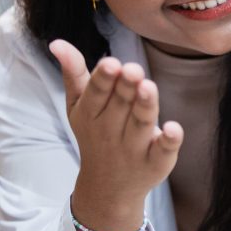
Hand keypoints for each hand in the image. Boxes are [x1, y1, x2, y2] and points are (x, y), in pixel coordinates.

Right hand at [50, 40, 182, 225]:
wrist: (107, 188)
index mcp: (91, 114)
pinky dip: (170, 141)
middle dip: (126, 86)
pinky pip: (164, 151)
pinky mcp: (156, 162)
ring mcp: (135, 148)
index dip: (104, 79)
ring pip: (141, 124)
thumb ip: (73, 74)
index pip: (96, 93)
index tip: (111, 63)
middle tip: (133, 69)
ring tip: (148, 87)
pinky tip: (174, 128)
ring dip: (146, 106)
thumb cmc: (94, 135)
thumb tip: (57, 42)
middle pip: (121, 105)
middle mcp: (112, 131)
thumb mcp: (78, 107)